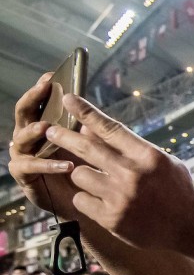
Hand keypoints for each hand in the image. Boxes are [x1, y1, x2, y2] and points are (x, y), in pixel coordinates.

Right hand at [8, 74, 80, 221]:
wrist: (84, 199)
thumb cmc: (85, 167)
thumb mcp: (89, 143)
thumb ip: (86, 124)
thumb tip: (88, 103)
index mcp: (42, 124)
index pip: (38, 101)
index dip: (42, 88)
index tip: (51, 75)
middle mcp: (28, 136)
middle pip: (24, 113)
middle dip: (33, 99)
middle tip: (43, 89)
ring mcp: (23, 154)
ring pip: (22, 138)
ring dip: (35, 130)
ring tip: (47, 127)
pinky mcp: (24, 175)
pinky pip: (30, 166)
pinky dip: (47, 164)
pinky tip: (66, 165)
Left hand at [18, 93, 193, 250]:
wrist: (191, 228)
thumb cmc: (177, 190)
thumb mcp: (161, 162)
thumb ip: (127, 147)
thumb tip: (89, 129)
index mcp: (148, 156)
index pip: (110, 128)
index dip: (86, 112)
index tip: (69, 100)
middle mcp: (132, 175)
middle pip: (86, 148)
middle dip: (63, 136)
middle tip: (51, 131)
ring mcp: (120, 198)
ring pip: (79, 175)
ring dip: (82, 174)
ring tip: (94, 180)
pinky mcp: (111, 219)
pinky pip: (81, 200)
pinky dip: (86, 199)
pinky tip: (100, 202)